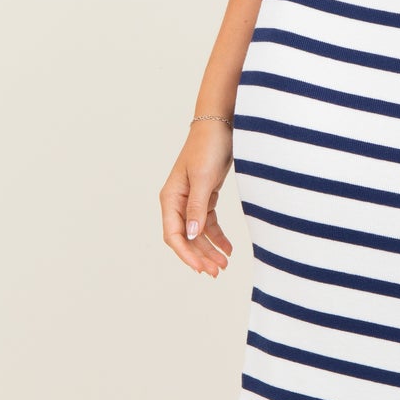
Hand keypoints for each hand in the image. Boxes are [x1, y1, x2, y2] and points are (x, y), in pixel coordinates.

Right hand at [160, 122, 235, 277]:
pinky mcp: (205, 197)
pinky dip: (217, 236)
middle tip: (217, 272)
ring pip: (198, 233)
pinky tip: (228, 248)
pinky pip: (208, 223)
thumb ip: (198, 208)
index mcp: (171, 198)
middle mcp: (177, 202)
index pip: (174, 235)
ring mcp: (191, 200)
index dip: (186, 254)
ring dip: (209, 249)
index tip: (201, 269)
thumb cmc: (207, 148)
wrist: (219, 127)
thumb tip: (191, 235)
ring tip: (224, 265)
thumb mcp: (204, 178)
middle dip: (200, 256)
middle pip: (186, 238)